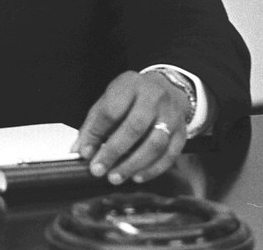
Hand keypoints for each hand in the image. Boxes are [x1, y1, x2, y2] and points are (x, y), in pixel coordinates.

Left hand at [72, 71, 190, 184]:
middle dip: (114, 151)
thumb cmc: (132, 97)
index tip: (85, 152)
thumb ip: (94, 124)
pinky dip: (152, 169)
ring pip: (155, 143)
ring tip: (116, 176)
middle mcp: (153, 98)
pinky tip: (137, 176)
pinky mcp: (182, 132)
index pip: (110, 110)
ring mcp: (171, 115)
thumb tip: (80, 150)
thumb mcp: (109, 99)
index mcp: (130, 85)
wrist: (166, 89)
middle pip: (135, 127)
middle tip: (99, 169)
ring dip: (133, 164)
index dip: (96, 133)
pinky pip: (170, 155)